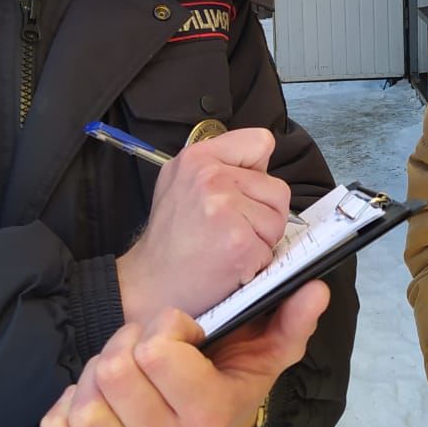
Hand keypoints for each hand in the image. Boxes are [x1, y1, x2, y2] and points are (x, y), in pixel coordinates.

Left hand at [40, 279, 330, 426]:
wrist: (214, 426)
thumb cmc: (234, 379)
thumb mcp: (269, 350)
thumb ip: (291, 319)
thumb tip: (314, 290)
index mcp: (208, 413)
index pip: (156, 352)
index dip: (167, 326)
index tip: (185, 331)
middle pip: (113, 369)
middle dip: (129, 341)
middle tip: (152, 346)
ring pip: (84, 398)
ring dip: (99, 373)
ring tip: (129, 370)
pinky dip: (63, 414)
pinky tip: (94, 398)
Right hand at [116, 128, 290, 325]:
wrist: (149, 284)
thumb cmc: (170, 237)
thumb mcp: (181, 180)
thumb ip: (221, 163)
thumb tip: (262, 161)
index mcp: (198, 157)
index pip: (261, 142)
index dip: (258, 172)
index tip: (241, 191)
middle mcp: (211, 177)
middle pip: (277, 189)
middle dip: (262, 213)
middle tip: (229, 229)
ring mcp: (225, 209)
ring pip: (278, 220)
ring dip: (261, 240)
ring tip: (227, 246)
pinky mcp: (239, 243)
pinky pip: (270, 250)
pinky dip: (255, 263)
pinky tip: (229, 264)